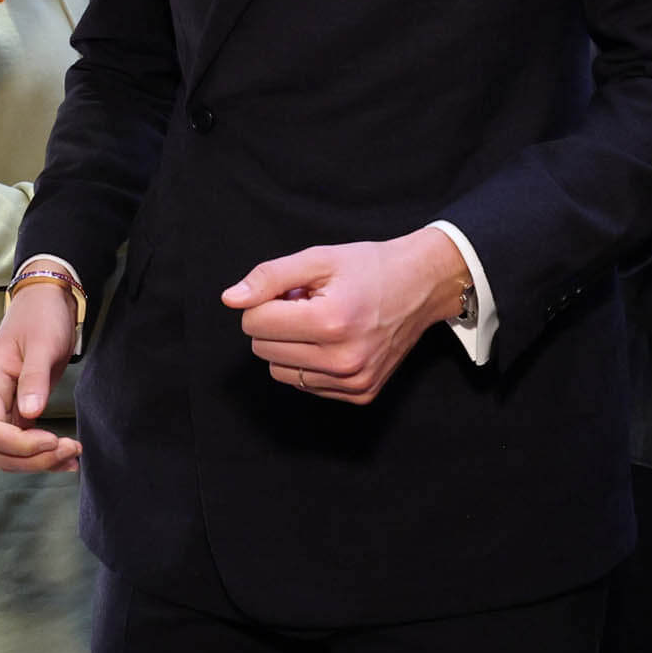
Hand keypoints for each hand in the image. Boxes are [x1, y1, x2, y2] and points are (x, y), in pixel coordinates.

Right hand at [0, 283, 80, 471]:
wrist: (44, 304)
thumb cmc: (39, 318)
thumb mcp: (41, 344)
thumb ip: (34, 378)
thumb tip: (30, 412)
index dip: (20, 445)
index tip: (52, 439)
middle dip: (32, 459)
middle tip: (68, 448)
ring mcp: (0, 409)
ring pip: (9, 453)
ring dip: (38, 461)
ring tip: (72, 454)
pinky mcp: (16, 412)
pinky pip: (23, 444)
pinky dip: (43, 455)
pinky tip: (66, 455)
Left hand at [221, 228, 470, 404]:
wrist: (421, 287)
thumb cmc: (369, 268)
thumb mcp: (318, 258)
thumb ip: (269, 277)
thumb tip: (231, 299)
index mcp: (330, 322)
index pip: (255, 322)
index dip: (263, 300)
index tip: (289, 291)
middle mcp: (343, 359)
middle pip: (262, 349)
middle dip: (274, 323)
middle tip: (307, 304)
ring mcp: (353, 381)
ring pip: (279, 371)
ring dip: (288, 345)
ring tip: (320, 322)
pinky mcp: (360, 393)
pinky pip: (305, 384)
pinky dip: (308, 363)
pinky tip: (333, 341)